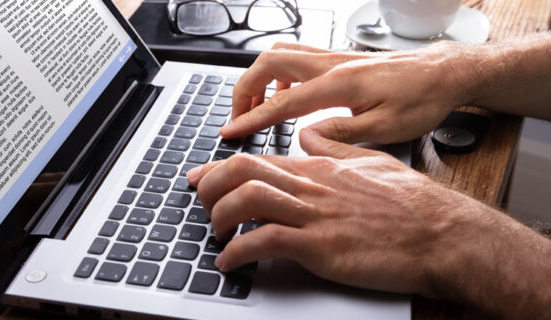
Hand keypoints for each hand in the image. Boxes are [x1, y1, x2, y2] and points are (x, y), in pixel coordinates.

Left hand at [188, 128, 478, 295]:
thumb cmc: (412, 205)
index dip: (220, 167)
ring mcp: (315, 216)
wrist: (442, 235)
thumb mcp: (370, 163)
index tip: (200, 176)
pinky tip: (232, 263)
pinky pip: (266, 243)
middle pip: (243, 172)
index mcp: (320, 169)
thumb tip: (308, 137)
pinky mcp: (322, 246)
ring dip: (219, 217)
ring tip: (215, 234)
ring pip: (248, 200)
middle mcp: (312, 187)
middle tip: (200, 202)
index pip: (257, 159)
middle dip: (210, 186)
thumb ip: (334, 148)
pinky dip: (239, 252)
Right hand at [220, 42, 473, 143]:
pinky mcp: (340, 59)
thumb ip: (341, 132)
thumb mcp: (385, 129)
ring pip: (280, 53)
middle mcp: (331, 64)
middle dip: (244, 89)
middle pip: (268, 62)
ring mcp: (334, 57)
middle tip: (237, 116)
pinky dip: (279, 73)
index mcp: (339, 85)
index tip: (230, 131)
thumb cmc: (421, 100)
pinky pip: (297, 56)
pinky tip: (286, 94)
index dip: (251, 119)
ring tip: (255, 105)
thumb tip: (305, 136)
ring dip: (259, 77)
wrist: (443, 74)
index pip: (281, 102)